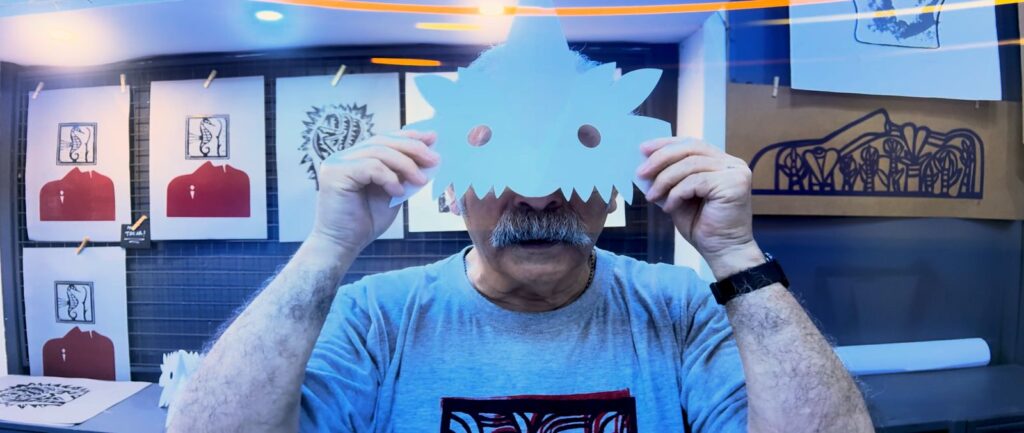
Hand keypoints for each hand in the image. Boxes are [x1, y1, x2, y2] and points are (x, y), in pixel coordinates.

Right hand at [309, 130, 437, 252]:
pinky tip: (397, 193)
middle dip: (412, 147)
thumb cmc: (366, 221)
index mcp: (357, 157)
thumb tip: (430, 158)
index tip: (433, 138)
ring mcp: (337, 162)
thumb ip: (405, 175)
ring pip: (379, 151)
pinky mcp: (335, 172)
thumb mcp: (393, 193)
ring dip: (405, 164)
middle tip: (434, 158)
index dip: (409, 136)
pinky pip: (371, 167)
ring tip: (421, 180)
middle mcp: (344, 156)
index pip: (385, 139)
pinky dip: (389, 178)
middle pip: (383, 141)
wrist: (343, 245)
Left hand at [637, 137, 763, 278]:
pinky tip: (670, 208)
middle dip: (661, 158)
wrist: (723, 252)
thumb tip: (644, 165)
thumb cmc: (703, 227)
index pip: (692, 144)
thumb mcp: (679, 197)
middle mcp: (732, 164)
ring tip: (652, 197)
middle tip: (640, 172)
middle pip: (691, 149)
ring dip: (665, 180)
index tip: (642, 149)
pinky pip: (696, 181)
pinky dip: (677, 193)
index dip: (666, 144)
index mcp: (722, 163)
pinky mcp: (734, 184)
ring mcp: (736, 172)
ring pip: (691, 164)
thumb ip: (670, 179)